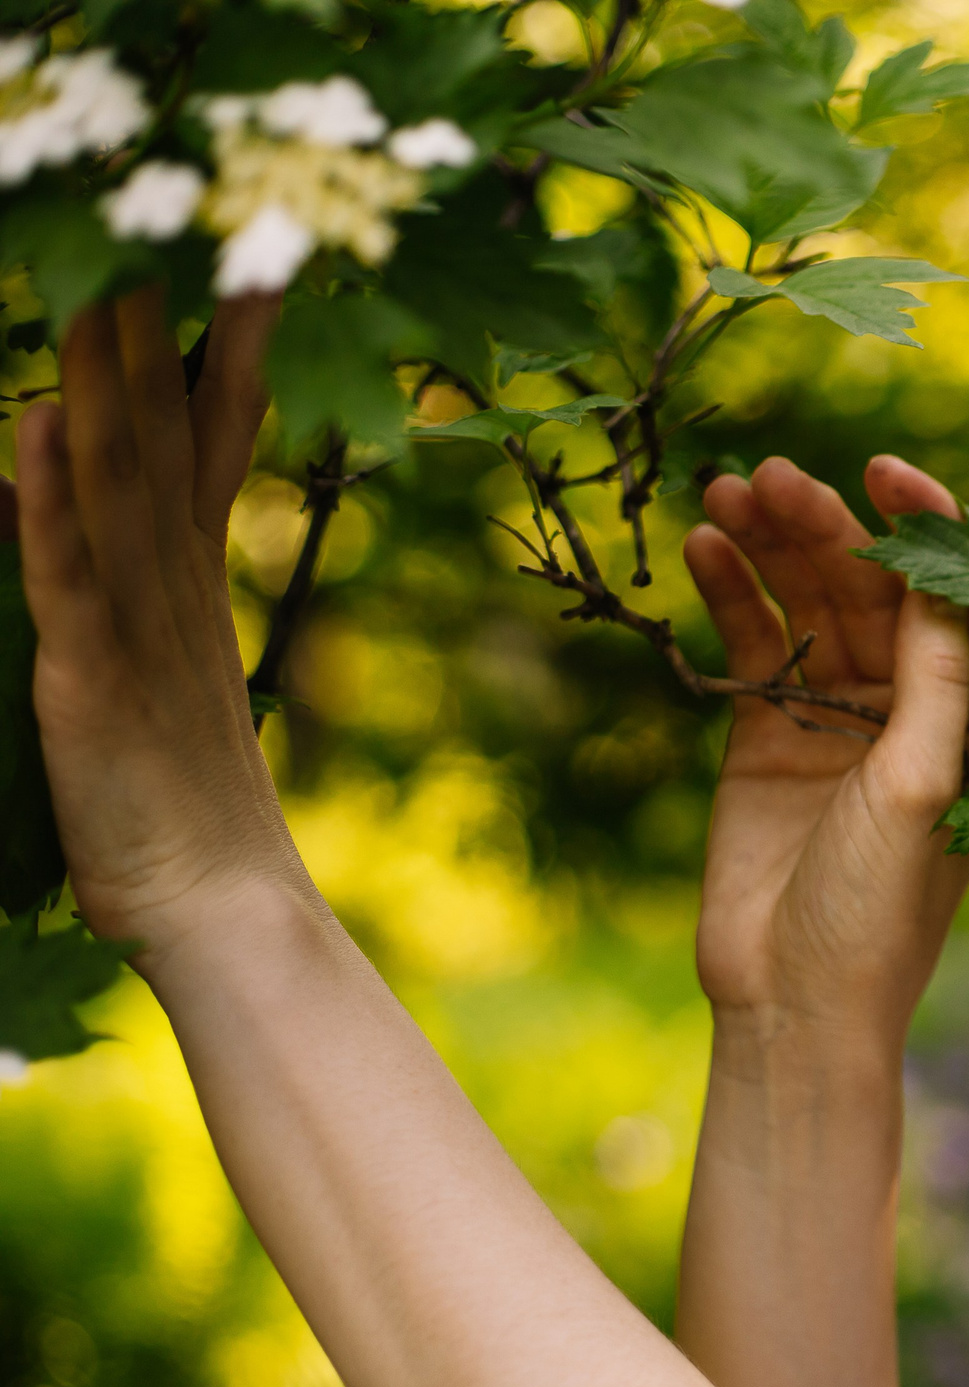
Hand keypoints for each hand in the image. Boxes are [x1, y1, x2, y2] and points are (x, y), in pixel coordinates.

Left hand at [15, 290, 296, 953]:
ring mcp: (140, 624)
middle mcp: (177, 582)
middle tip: (176, 221)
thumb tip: (73, 513)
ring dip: (113, 376)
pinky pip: (69, 570)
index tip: (242, 264)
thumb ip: (133, 594)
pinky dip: (57, 496)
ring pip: (121, 477)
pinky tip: (48, 424)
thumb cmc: (185, 809)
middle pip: (173, 432)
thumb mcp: (160, 678)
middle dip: (169, 326)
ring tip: (107, 279)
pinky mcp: (93, 674)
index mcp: (195, 578)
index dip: (229, 348)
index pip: (216, 436)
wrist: (220, 905)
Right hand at [685, 456, 968, 1044]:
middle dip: (832, 531)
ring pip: (814, 607)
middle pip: (880, 593)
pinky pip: (754, 645)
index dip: (930, 532)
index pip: (963, 602)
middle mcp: (918, 711)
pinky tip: (706, 547)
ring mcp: (841, 718)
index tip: (885, 473)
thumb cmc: (879, 909)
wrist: (790, 998)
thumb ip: (933, 680)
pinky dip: (732, 595)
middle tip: (777, 476)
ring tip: (730, 493)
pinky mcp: (770, 734)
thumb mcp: (921, 786)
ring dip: (776, 547)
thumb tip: (943, 577)